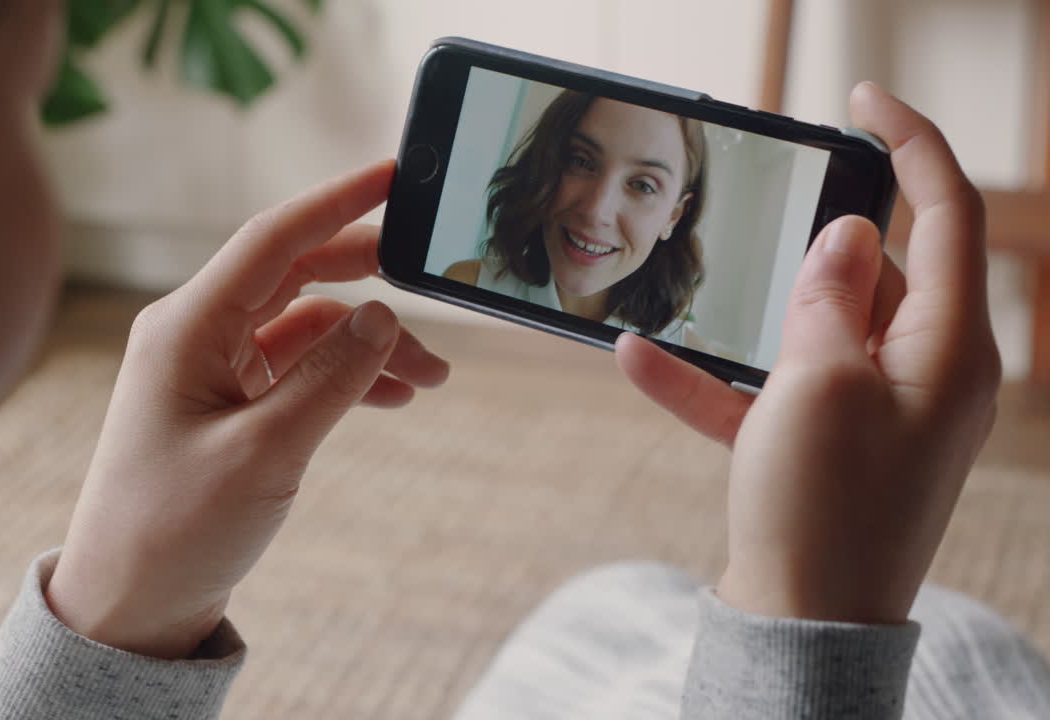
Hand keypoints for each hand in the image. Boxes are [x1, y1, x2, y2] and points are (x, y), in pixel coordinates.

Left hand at [45, 161, 449, 657]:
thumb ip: (331, 378)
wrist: (131, 604)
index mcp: (187, 328)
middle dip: (369, 276)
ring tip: (430, 378)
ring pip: (307, 327)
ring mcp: (212, 371)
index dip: (338, 201)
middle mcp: (197, 336)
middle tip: (431, 277)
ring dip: (368, 343)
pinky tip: (390, 396)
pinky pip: (297, 368)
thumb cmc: (175, 530)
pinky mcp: (227, 406)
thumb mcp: (265, 452)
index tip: (392, 174)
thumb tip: (384, 317)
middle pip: (295, 274)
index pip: (273, 239)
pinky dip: (346, 375)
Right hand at [615, 83, 999, 623]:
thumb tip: (849, 235)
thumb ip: (831, 299)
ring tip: (697, 294)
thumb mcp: (823, 385)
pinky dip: (714, 378)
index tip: (865, 99)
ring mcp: (872, 416)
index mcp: (948, 351)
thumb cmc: (825, 511)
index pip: (945, 216)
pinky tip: (639, 360)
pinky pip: (768, 394)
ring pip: (818, 333)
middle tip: (774, 213)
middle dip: (819, 247)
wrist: (802, 630)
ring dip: (754, 318)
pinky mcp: (822, 450)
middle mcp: (922, 377)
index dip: (910, 146)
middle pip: (879, 275)